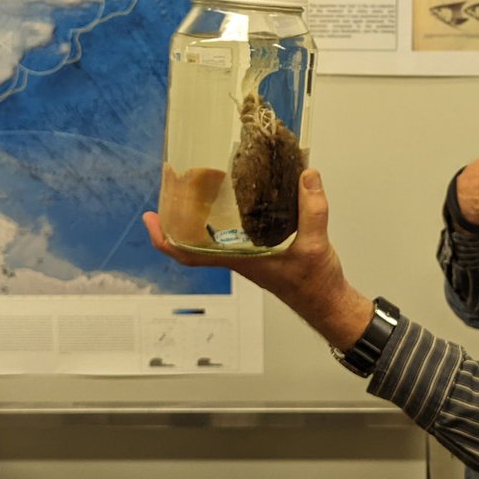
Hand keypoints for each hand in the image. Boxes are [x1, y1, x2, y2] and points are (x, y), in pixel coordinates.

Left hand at [144, 168, 374, 350]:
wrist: (328, 303)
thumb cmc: (315, 285)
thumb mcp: (316, 244)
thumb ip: (312, 209)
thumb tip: (306, 175)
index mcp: (241, 259)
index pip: (189, 255)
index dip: (165, 239)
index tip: (150, 219)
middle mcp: (238, 257)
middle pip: (193, 240)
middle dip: (177, 216)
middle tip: (170, 184)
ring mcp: (247, 254)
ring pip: (210, 235)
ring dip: (198, 214)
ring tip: (193, 183)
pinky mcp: (260, 250)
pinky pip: (230, 233)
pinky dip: (224, 216)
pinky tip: (232, 197)